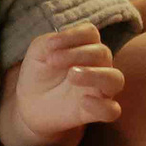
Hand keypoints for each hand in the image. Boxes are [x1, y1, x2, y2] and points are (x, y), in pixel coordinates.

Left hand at [1, 25, 123, 145]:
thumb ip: (48, 43)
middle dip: (78, 53)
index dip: (73, 34)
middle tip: (53, 61)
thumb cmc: (39, 73)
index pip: (91, 33)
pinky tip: (83, 101)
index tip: (50, 44)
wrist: (29, 104)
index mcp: (85, 47)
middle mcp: (98, 66)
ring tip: (72, 75)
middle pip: (103, 53)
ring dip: (95, 75)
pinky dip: (102, 106)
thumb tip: (56, 41)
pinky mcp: (95, 112)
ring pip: (116, 79)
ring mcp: (99, 89)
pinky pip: (112, 110)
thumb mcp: (38, 52)